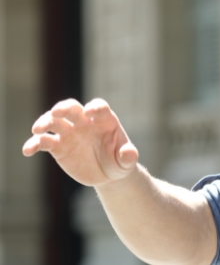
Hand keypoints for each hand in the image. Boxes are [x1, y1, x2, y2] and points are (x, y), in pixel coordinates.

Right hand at [22, 98, 138, 186]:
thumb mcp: (126, 162)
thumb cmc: (119, 162)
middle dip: (63, 108)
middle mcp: (85, 122)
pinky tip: (27, 150)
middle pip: (72, 108)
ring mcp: (70, 133)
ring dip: (44, 122)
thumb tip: (129, 153)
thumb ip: (128, 156)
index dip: (95, 107)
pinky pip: (43, 142)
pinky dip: (34, 144)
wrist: (107, 174)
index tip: (90, 112)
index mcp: (104, 120)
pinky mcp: (58, 146)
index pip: (99, 107)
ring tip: (37, 130)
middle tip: (56, 113)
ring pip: (54, 122)